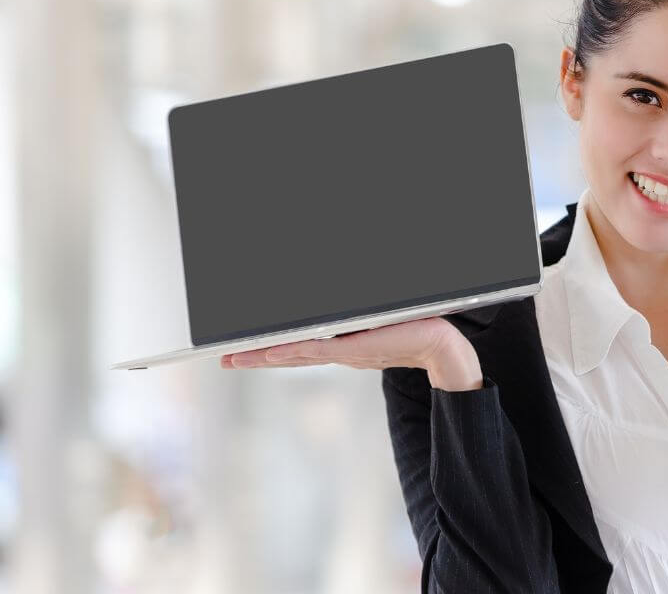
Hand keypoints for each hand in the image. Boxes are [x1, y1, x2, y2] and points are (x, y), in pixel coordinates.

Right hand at [219, 316, 481, 389]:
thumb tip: (338, 309)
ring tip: (237, 358)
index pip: (298, 349)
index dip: (269, 351)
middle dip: (255, 357)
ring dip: (266, 355)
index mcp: (342, 346)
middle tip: (224, 360)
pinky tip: (273, 351)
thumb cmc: (414, 329)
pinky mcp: (355, 348)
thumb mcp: (376, 321)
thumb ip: (354, 321)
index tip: (240, 353)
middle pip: (289, 354)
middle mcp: (339, 351)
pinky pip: (318, 348)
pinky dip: (294, 350)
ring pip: (297, 353)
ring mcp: (345, 351)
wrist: (442, 345)